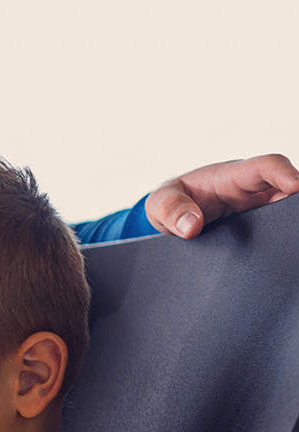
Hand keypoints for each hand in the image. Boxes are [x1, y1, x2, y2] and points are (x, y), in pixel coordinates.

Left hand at [148, 154, 298, 237]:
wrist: (172, 218)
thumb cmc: (171, 201)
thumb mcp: (160, 202)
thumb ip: (171, 209)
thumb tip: (191, 227)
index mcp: (232, 176)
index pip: (265, 166)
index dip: (284, 173)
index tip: (297, 186)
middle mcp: (254, 191)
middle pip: (289, 191)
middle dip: (297, 202)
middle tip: (297, 221)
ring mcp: (260, 211)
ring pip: (287, 212)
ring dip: (291, 222)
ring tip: (291, 238)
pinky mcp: (260, 230)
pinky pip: (277, 232)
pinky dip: (283, 238)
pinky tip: (283, 252)